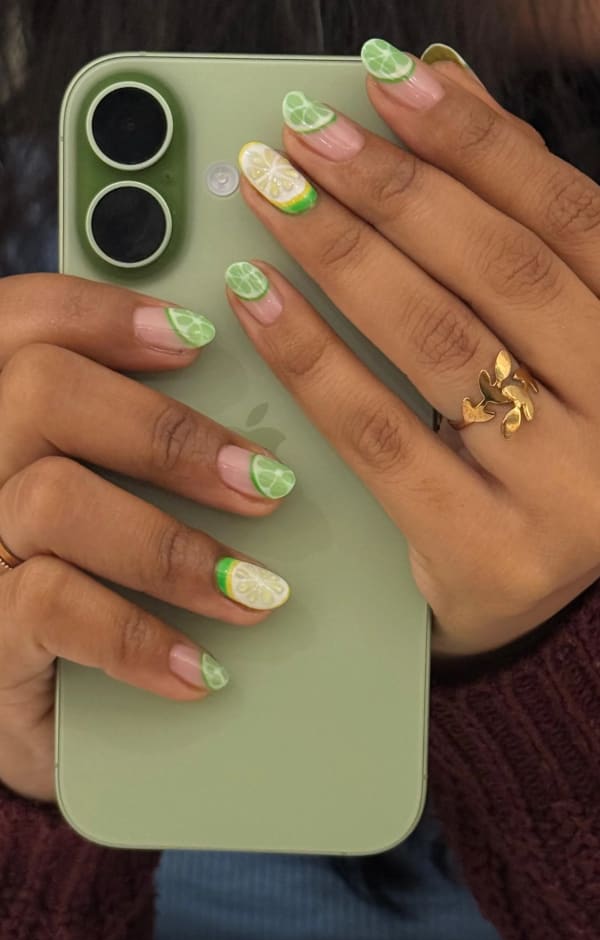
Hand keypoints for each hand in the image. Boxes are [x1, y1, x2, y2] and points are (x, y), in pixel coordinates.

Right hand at [0, 275, 294, 800]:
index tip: (199, 335)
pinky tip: (199, 668)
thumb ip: (137, 444)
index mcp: (4, 417)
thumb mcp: (106, 502)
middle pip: (39, 391)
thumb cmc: (90, 590)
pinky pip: (53, 608)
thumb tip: (250, 409)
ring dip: (172, 545)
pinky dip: (142, 637)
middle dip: (167, 433)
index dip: (106, 314)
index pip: (24, 322)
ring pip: (52, 499)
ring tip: (250, 588)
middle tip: (263, 482)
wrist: (37, 715)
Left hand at [229, 42, 599, 658]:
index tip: (389, 83)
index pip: (566, 217)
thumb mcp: (549, 337)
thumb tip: (447, 86)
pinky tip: (260, 301)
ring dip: (344, 256)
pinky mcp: (491, 552)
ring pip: (440, 345)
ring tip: (273, 198)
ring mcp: (568, 491)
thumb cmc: (539, 447)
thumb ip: (511, 220)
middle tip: (304, 139)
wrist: (534, 589)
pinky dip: (312, 360)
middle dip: (393, 190)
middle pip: (501, 271)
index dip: (476, 140)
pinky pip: (382, 438)